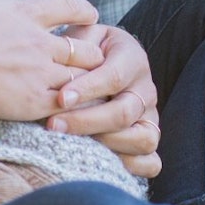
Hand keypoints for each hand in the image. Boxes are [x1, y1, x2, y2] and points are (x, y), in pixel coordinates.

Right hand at [0, 0, 102, 121]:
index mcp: (24, 14)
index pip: (66, 7)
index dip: (81, 11)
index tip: (91, 15)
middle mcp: (39, 43)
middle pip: (84, 49)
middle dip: (89, 55)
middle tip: (90, 61)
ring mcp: (40, 73)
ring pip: (80, 79)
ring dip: (82, 84)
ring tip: (83, 91)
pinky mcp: (33, 101)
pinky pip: (66, 105)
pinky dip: (69, 108)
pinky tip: (69, 111)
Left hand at [46, 24, 161, 178]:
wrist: (104, 59)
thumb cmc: (87, 50)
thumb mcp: (83, 37)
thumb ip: (76, 44)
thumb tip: (61, 58)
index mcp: (132, 59)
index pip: (115, 76)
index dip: (88, 89)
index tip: (60, 98)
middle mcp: (146, 90)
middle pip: (125, 112)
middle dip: (87, 121)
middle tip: (53, 125)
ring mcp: (150, 117)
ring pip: (142, 139)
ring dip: (106, 145)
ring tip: (73, 144)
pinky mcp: (148, 140)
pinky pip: (150, 163)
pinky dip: (131, 167)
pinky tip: (99, 162)